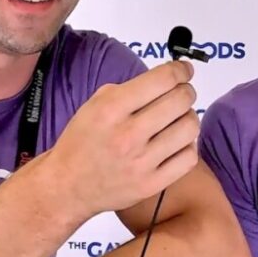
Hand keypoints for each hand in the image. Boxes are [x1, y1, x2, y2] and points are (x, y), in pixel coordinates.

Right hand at [46, 60, 198, 218]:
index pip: (162, 79)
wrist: (68, 186)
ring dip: (188, 117)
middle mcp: (128, 134)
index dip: (180, 70)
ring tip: (178, 119)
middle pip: (181, 100)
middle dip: (186, 91)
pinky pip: (189, 157)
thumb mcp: (94, 105)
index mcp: (111, 109)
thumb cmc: (81, 142)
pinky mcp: (151, 184)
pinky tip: (176, 143)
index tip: (185, 70)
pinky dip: (187, 146)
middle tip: (182, 93)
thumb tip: (165, 80)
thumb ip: (129, 89)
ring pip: (190, 127)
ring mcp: (141, 162)